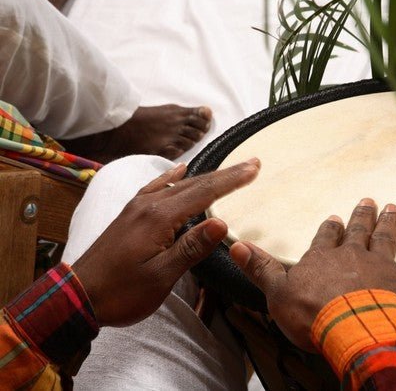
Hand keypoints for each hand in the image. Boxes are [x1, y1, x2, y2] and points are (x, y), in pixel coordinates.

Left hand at [72, 158, 259, 326]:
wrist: (78, 295)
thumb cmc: (121, 291)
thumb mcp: (160, 276)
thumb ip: (191, 248)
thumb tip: (222, 223)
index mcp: (159, 218)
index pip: (204, 192)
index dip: (232, 180)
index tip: (255, 168)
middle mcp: (149, 205)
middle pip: (195, 183)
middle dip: (225, 174)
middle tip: (252, 164)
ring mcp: (138, 207)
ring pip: (179, 184)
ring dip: (206, 176)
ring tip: (227, 169)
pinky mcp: (131, 214)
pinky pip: (158, 187)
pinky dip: (174, 177)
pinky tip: (180, 170)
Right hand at [230, 198, 395, 351]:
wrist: (353, 328)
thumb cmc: (313, 314)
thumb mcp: (276, 293)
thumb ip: (260, 268)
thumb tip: (235, 246)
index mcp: (322, 259)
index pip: (325, 239)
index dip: (330, 229)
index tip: (335, 219)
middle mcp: (352, 255)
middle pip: (358, 231)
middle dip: (362, 216)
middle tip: (369, 200)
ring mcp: (380, 264)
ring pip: (384, 237)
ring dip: (388, 222)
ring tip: (392, 207)